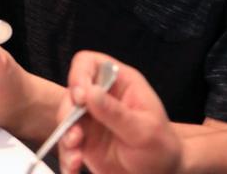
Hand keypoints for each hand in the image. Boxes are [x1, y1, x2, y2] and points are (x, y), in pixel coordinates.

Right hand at [58, 52, 182, 173]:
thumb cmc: (161, 147)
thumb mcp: (144, 130)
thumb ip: (117, 113)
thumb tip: (89, 93)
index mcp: (119, 82)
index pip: (89, 63)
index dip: (80, 75)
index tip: (80, 98)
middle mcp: (101, 97)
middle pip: (72, 92)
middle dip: (68, 113)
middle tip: (75, 136)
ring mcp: (91, 119)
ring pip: (65, 118)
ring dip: (66, 138)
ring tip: (76, 158)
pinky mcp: (85, 141)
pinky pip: (67, 144)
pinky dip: (66, 157)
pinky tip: (72, 168)